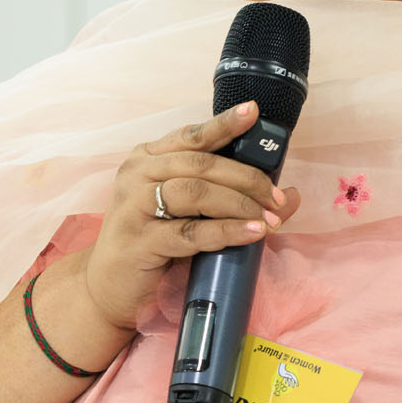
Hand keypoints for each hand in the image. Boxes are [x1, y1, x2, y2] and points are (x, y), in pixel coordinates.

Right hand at [83, 101, 300, 331]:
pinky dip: (226, 231)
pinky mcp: (138, 240)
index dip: (224, 124)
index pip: (191, 135)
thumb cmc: (154, 245)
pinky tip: (251, 233)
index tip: (254, 113)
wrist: (108, 289)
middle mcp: (136, 174)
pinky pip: (190, 232)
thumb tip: (293, 197)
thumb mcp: (192, 216)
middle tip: (277, 198)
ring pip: (196, 193)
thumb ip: (233, 200)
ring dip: (239, 204)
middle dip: (247, 179)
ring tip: (269, 218)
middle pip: (201, 164)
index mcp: (148, 159)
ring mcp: (133, 206)